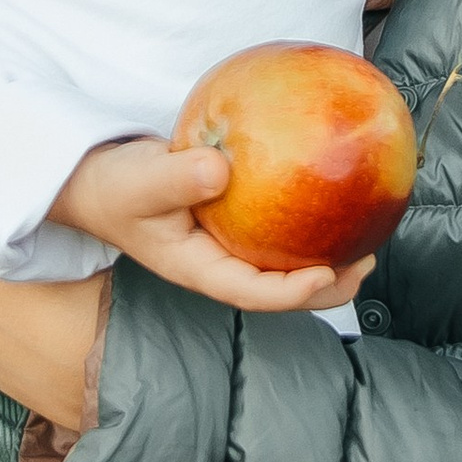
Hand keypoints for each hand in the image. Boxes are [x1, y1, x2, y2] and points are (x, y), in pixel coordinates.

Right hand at [53, 137, 372, 315]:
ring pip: (282, 262)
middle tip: (367, 262)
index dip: (291, 291)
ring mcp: (226, 246)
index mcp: (197, 268)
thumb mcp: (137, 181)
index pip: (250, 292)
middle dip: (327, 284)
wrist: (95, 180)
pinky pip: (275, 227)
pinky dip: (306, 219)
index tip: (327, 271)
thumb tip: (221, 169)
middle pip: (280, 288)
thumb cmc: (112, 185)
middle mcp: (218, 263)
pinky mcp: (231, 221)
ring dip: (326, 257)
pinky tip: (333, 197)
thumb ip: (175, 178)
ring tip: (365, 238)